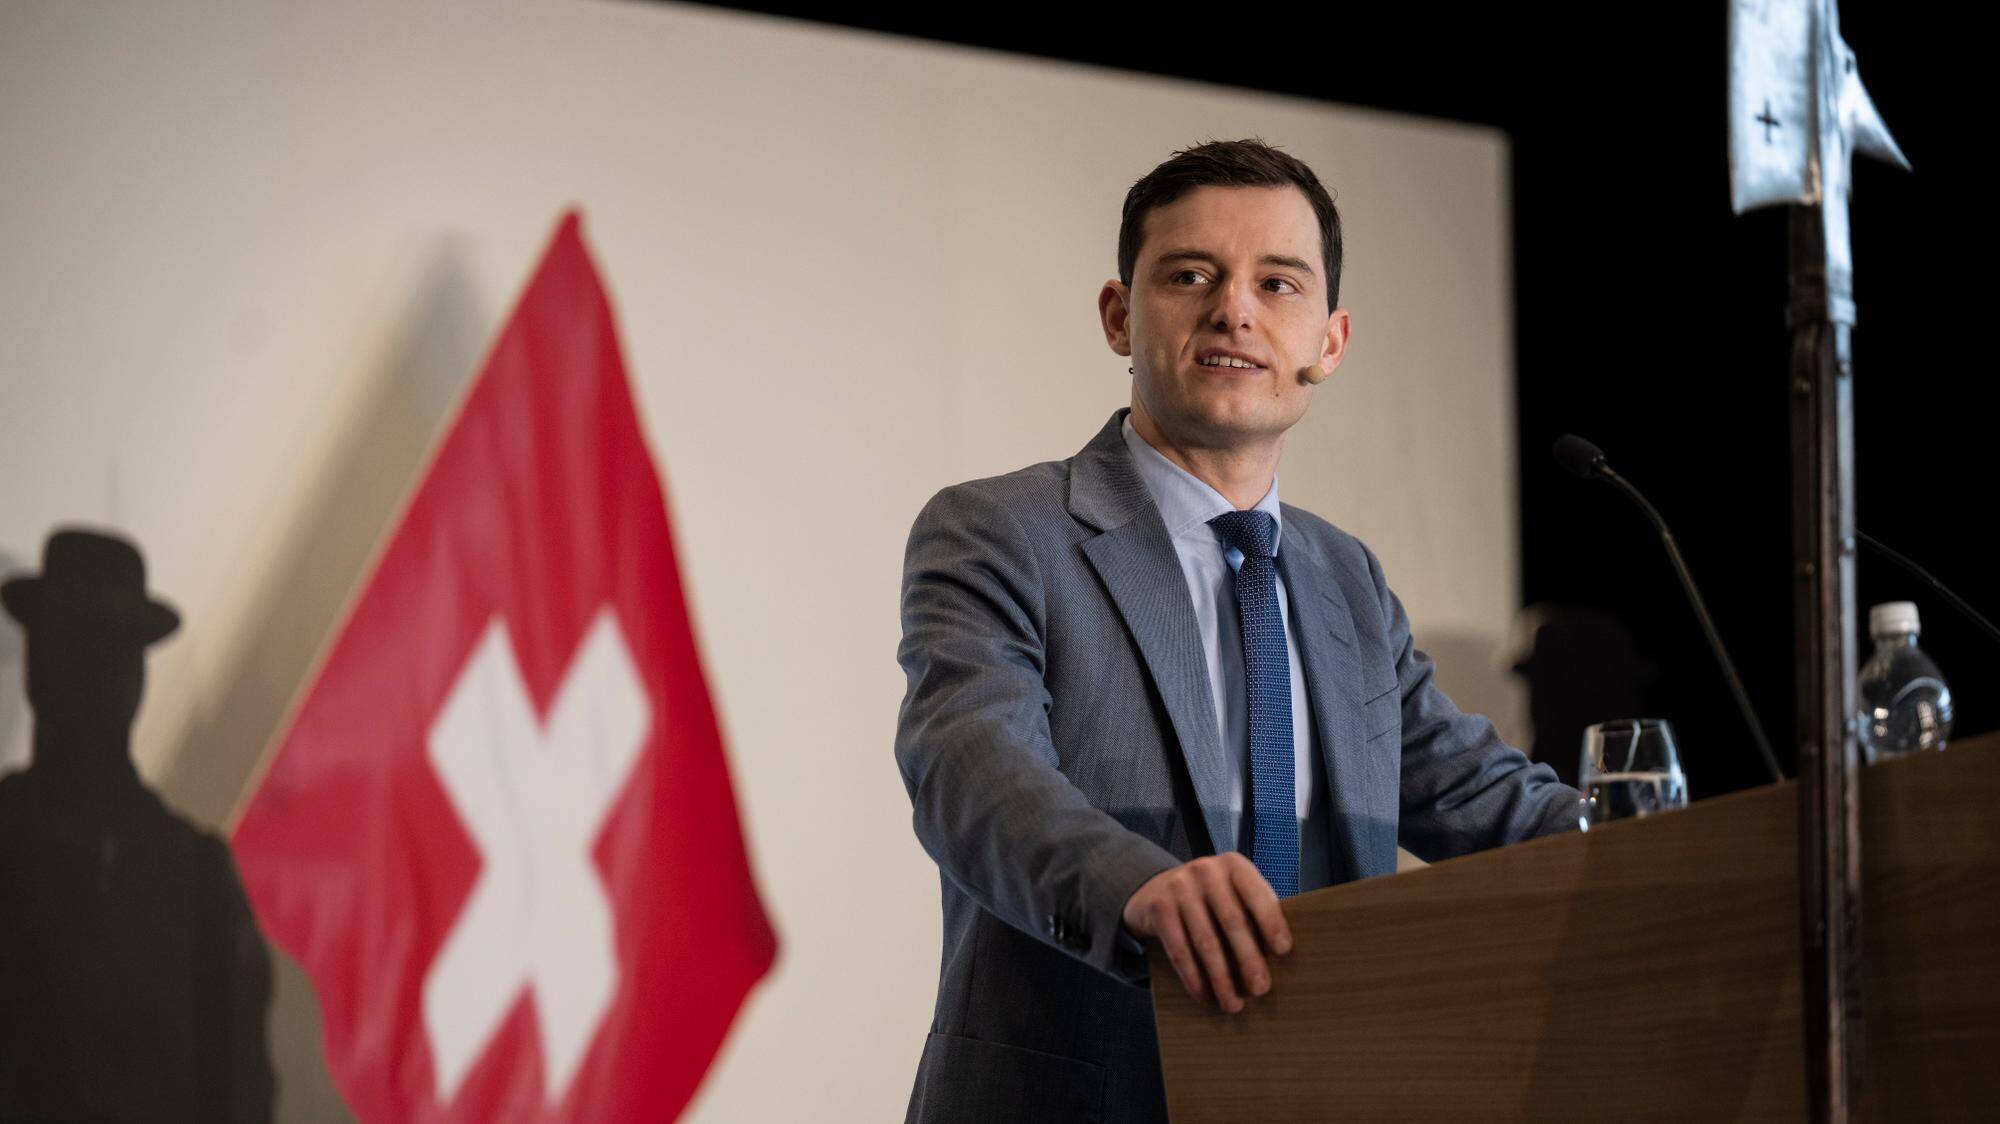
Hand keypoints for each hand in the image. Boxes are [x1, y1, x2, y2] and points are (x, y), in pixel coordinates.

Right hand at [1120, 853, 1291, 1013]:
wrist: (1155, 890)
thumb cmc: (1210, 898)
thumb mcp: (1232, 891)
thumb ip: (1254, 910)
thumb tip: (1281, 957)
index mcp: (1234, 865)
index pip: (1257, 893)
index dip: (1271, 921)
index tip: (1283, 950)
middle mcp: (1206, 871)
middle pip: (1232, 921)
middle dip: (1248, 959)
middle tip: (1261, 988)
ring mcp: (1179, 888)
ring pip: (1205, 941)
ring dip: (1221, 978)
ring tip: (1233, 1004)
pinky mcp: (1159, 908)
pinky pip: (1179, 951)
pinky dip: (1193, 978)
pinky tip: (1205, 996)